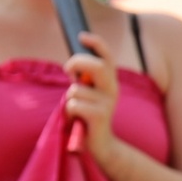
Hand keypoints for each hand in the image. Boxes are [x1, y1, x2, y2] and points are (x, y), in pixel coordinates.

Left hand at [65, 31, 121, 160]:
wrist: (102, 144)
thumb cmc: (89, 116)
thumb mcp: (90, 94)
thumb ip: (84, 80)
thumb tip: (73, 67)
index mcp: (110, 81)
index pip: (107, 57)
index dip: (97, 43)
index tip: (82, 36)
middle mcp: (113, 89)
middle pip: (96, 66)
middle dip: (76, 64)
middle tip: (68, 72)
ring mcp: (108, 103)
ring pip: (76, 89)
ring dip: (70, 98)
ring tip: (75, 109)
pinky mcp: (100, 115)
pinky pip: (74, 104)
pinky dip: (69, 111)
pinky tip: (76, 119)